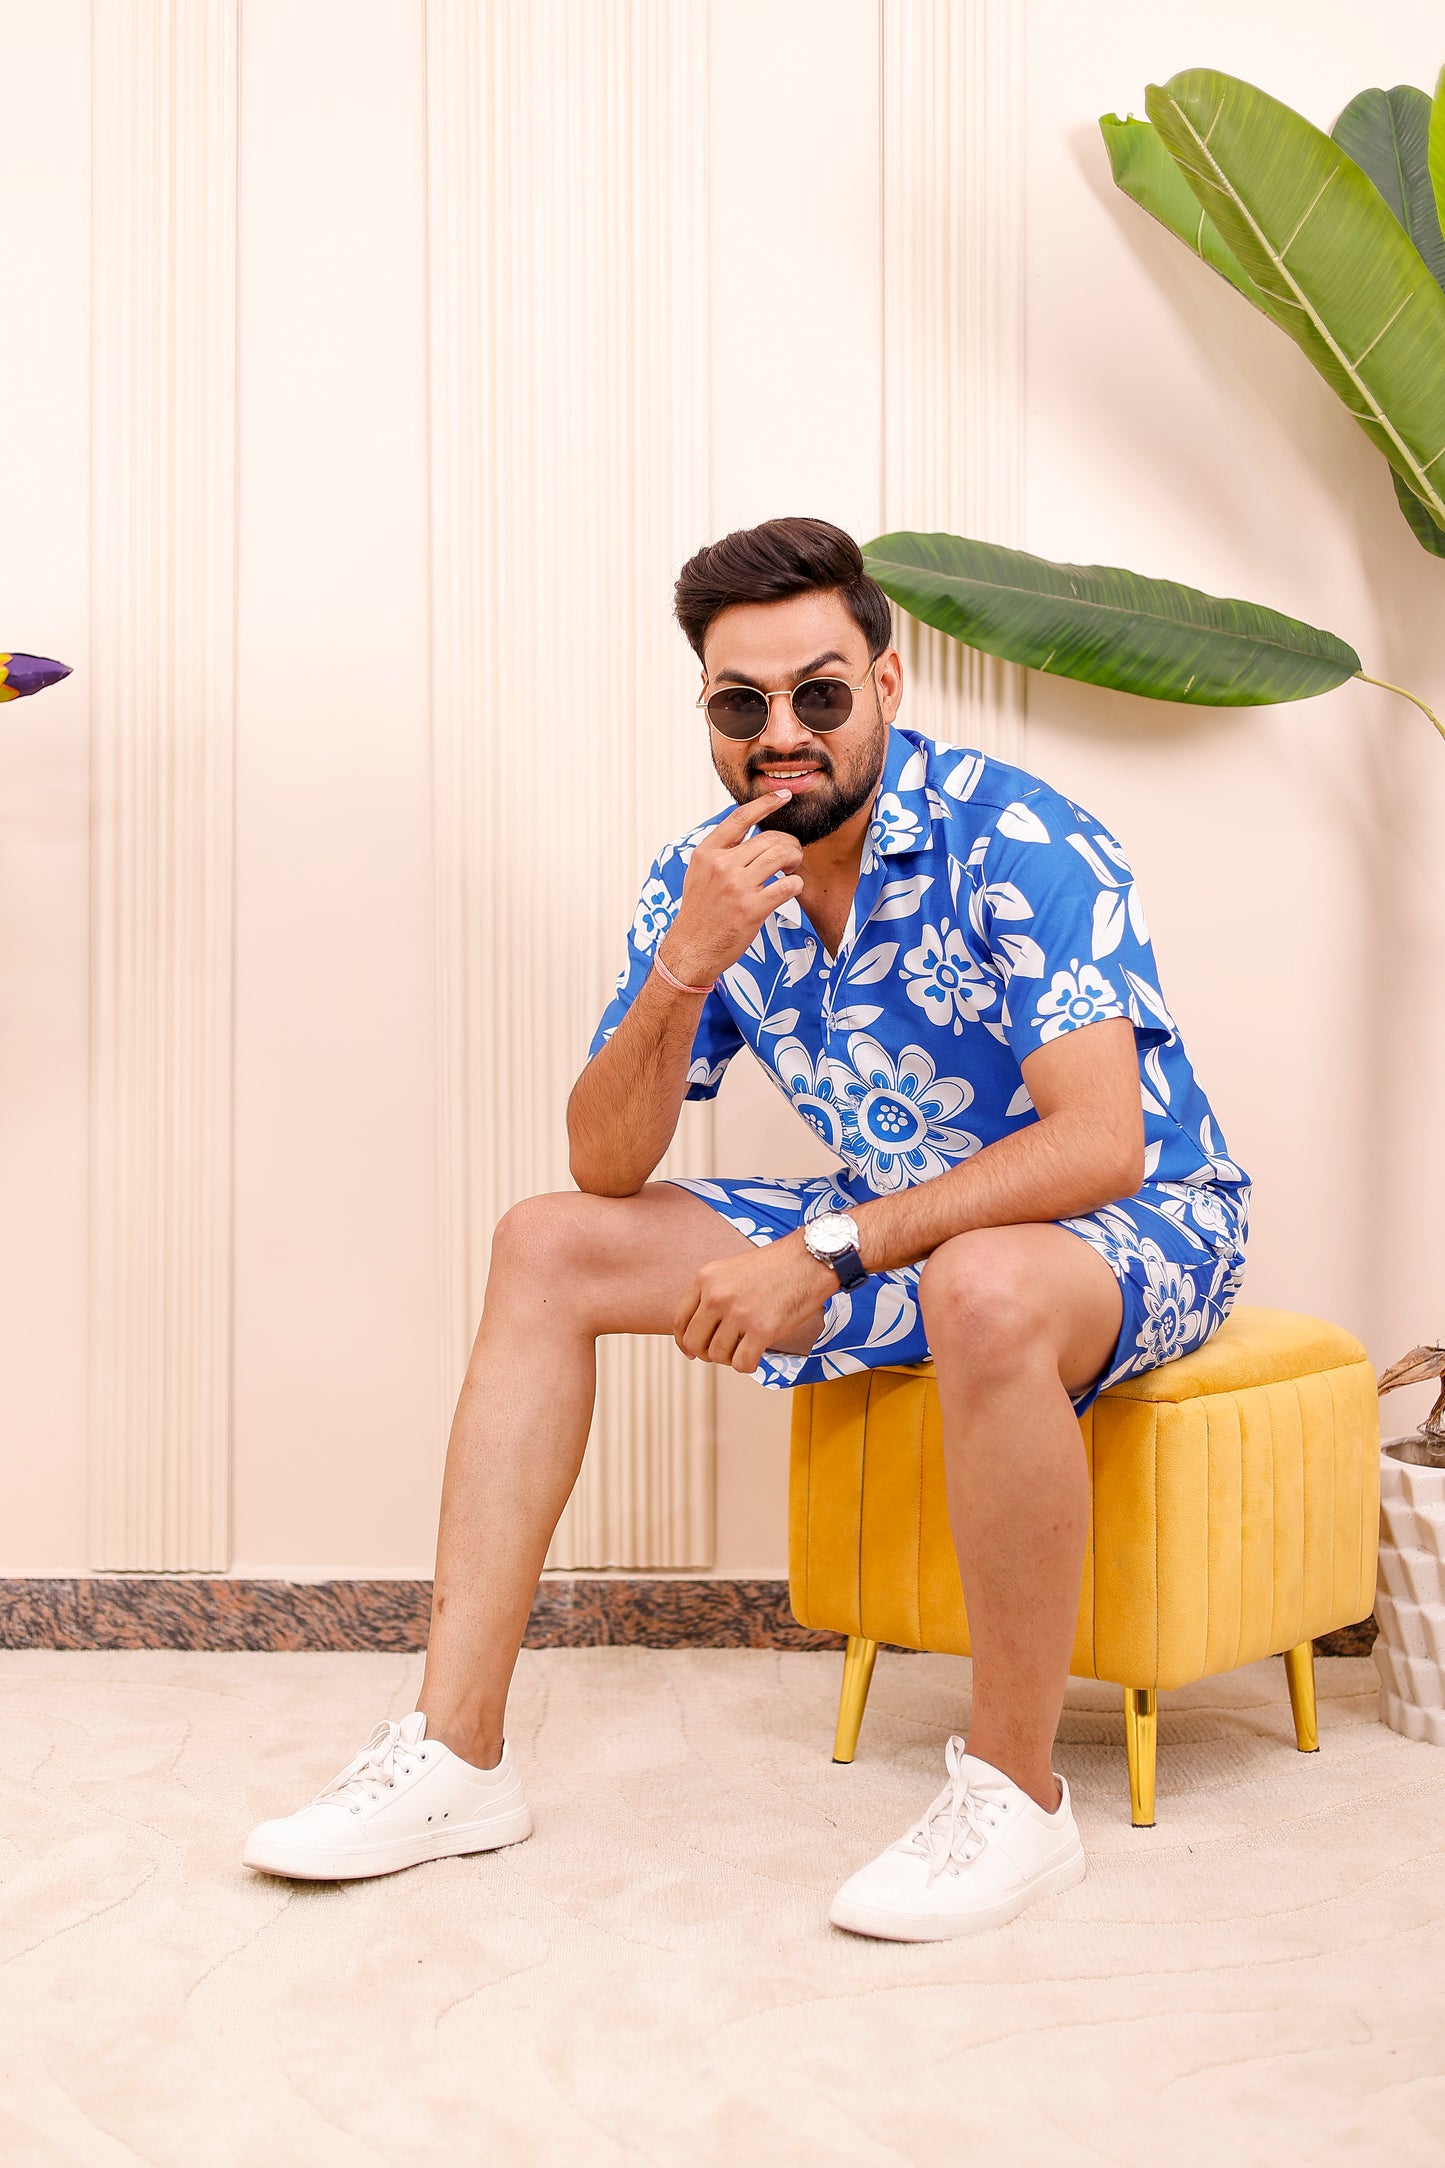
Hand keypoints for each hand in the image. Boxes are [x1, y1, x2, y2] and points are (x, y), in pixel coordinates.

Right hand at [659, 791, 804, 985]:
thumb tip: (748, 830)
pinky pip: (788, 885)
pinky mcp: (752, 908)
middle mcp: (721, 865)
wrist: (691, 949)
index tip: (784, 796)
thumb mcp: (699, 873)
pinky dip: (795, 884)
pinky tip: (790, 889)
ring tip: (791, 869)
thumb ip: (720, 852)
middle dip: (789, 844)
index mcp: (707, 853)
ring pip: (781, 856)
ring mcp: (737, 886)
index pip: (739, 818)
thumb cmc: (700, 912)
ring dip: (795, 860)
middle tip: (791, 856)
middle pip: (769, 838)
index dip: (765, 804)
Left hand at [673, 1235, 836, 1373]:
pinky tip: (757, 1354)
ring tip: (746, 1347)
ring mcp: (738, 1313)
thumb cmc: (777, 1266)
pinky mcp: (762, 1329)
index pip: (679, 1319)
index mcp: (706, 1278)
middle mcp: (717, 1295)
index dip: (683, 1341)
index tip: (692, 1351)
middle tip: (724, 1351)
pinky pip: (742, 1363)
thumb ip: (712, 1294)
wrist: (810, 1259)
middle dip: (707, 1353)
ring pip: (717, 1355)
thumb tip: (700, 1329)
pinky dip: (748, 1365)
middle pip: (694, 1341)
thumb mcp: (731, 1270)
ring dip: (730, 1358)